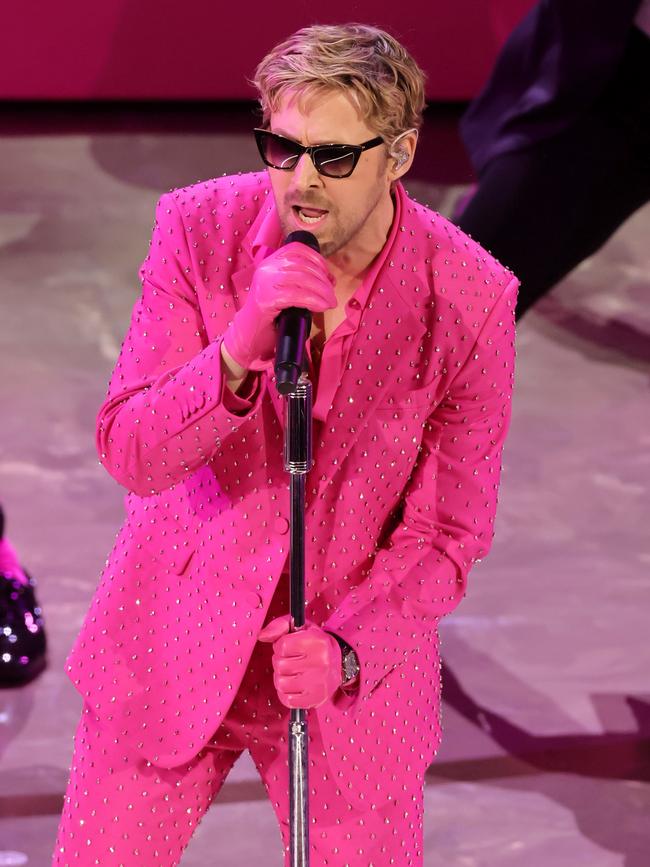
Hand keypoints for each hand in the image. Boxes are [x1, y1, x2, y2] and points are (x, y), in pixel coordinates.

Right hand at [222, 242, 335, 370]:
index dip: (317, 259)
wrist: (248, 336)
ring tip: (330, 303)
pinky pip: (295, 295)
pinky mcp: (265, 299)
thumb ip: (300, 283)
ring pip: (301, 278)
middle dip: (322, 280)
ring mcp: (264, 283)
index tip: (328, 275)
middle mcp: (266, 269)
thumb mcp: (284, 292)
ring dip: (321, 291)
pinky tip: (321, 307)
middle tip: (332, 295)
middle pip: (302, 264)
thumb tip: (328, 281)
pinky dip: (313, 300)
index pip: (296, 249)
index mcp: (270, 263)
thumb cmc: (269, 317)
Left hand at [257, 614, 342, 708]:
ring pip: (281, 684)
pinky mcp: (316, 699)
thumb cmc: (315, 643)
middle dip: (280, 661)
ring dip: (282, 677)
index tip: (289, 646)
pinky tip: (294, 685)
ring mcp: (319, 683)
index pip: (282, 646)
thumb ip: (279, 626)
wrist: (339, 663)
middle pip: (280, 665)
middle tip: (290, 659)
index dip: (280, 646)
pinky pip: (287, 700)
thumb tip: (262, 636)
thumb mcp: (301, 627)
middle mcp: (321, 663)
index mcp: (318, 642)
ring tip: (291, 672)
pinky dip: (286, 693)